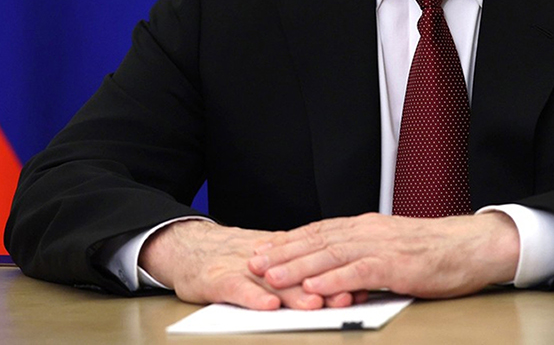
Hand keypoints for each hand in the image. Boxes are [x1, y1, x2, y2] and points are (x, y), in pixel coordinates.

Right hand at [138, 220, 356, 308]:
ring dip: (296, 293)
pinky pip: (237, 289)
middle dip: (326, 285)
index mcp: (283, 253)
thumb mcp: (271, 261)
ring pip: (273, 281)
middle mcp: (267, 260)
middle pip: (300, 273)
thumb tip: (344, 283)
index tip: (365, 283)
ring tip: (316, 303)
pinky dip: (253, 297)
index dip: (340, 273)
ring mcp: (241, 268)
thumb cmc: (234, 258)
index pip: (316, 262)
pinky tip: (268, 306)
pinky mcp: (217, 279)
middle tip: (349, 296)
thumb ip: (300, 271)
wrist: (189, 247)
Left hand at [247, 212, 519, 299]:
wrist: (472, 246)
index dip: (288, 241)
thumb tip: (336, 274)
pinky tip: (315, 286)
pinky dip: (334, 278)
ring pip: (331, 254)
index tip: (263, 249)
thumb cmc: (435, 252)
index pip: (320, 231)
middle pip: (317, 240)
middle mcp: (369, 231)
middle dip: (283, 252)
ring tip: (272, 275)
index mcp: (368, 227)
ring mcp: (382, 246)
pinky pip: (359, 271)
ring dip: (298, 265)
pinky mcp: (396, 264)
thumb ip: (364, 258)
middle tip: (253, 261)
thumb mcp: (393, 249)